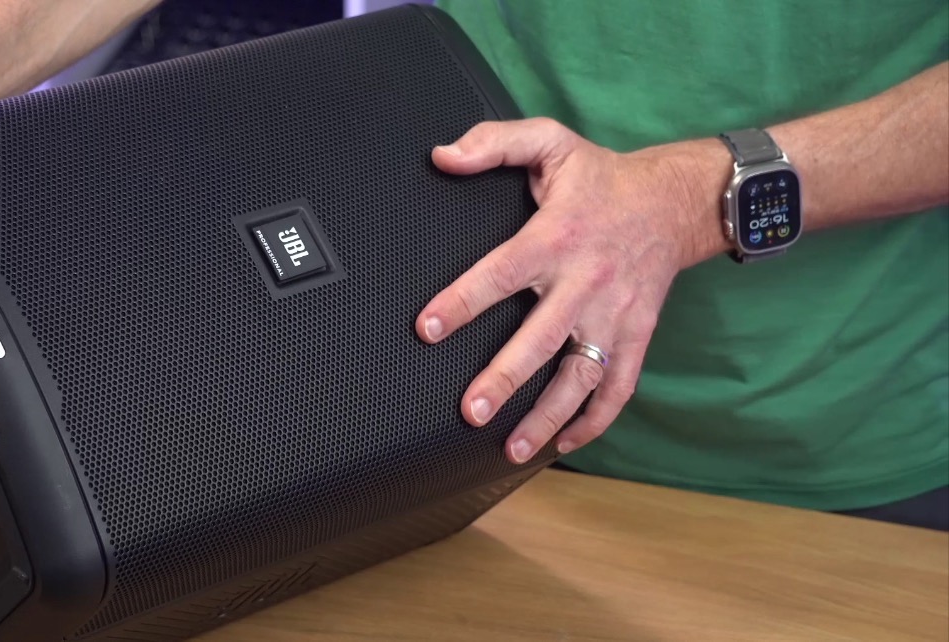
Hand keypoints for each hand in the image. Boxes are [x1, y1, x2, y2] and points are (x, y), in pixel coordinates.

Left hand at [417, 118, 723, 463]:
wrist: (676, 201)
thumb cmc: (601, 178)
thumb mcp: (550, 142)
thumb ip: (494, 143)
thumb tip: (443, 156)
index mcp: (555, 237)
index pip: (501, 273)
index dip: (464, 300)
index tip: (429, 328)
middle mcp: (585, 283)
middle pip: (540, 339)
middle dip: (506, 378)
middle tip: (471, 412)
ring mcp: (614, 316)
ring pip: (581, 375)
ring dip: (548, 416)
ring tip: (512, 449)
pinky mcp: (637, 336)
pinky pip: (619, 387)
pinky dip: (595, 421)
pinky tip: (565, 444)